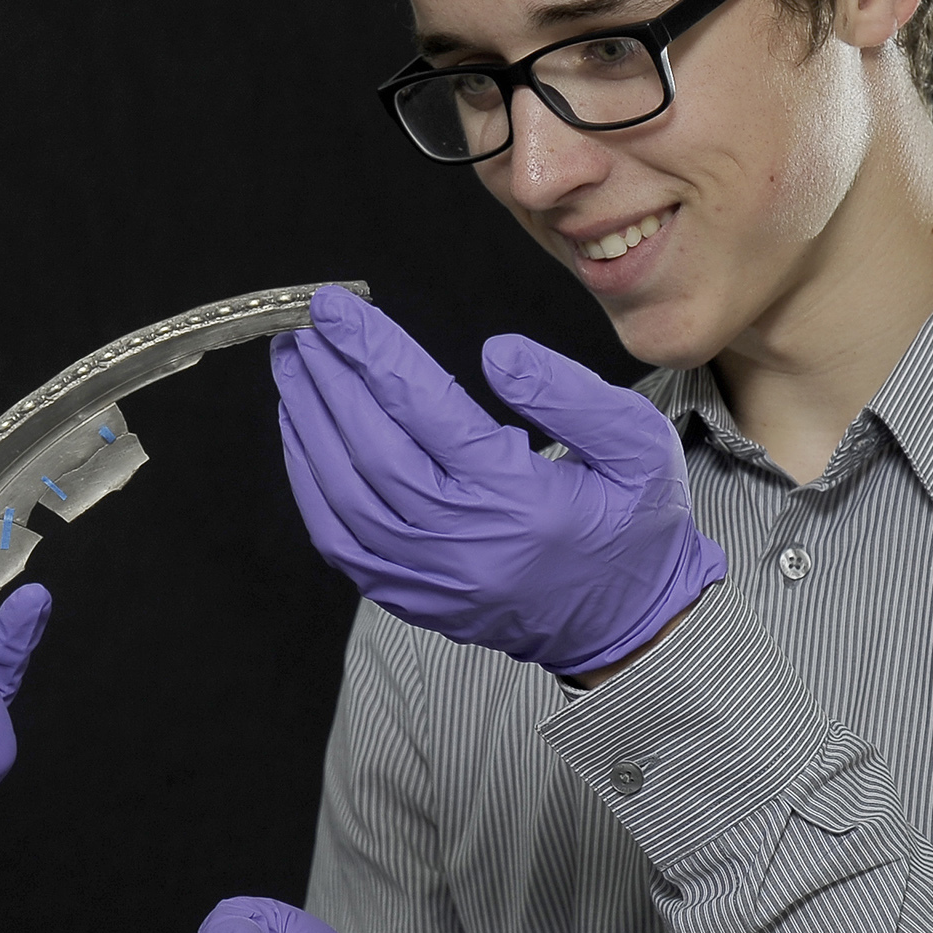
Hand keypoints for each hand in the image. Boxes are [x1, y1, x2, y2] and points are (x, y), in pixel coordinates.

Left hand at [273, 285, 724, 678]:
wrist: (629, 625)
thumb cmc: (634, 526)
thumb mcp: (638, 446)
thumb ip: (571, 393)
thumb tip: (495, 354)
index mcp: (518, 497)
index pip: (425, 408)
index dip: (374, 351)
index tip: (337, 308)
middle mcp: (464, 541)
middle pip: (370, 449)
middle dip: (328, 381)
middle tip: (302, 328)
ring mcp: (430, 578)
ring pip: (343, 496)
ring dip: (308, 427)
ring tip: (293, 370)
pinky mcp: (411, 598)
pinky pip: (341, 541)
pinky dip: (310, 485)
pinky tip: (302, 439)